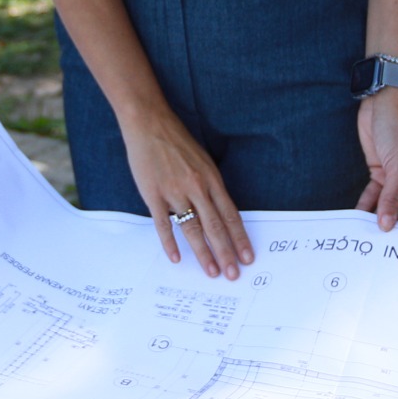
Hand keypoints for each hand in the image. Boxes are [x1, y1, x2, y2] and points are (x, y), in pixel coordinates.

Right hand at [122, 108, 250, 279]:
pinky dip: (170, 243)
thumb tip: (220, 214)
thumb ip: (211, 187)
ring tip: (212, 271)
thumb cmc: (177, 143)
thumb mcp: (203, 162)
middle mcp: (196, 187)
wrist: (149, 124)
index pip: (230, 215)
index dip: (240, 238)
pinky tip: (176, 258)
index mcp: (211, 179)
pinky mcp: (153, 195)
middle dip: (226, 253)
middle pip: (215, 226)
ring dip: (203, 253)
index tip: (247, 257)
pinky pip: (164, 224)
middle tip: (233, 274)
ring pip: (192, 228)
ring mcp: (174, 192)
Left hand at [355, 90, 397, 229]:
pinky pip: (375, 196)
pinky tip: (357, 219)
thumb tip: (387, 227)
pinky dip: (367, 206)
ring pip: (390, 207)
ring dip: (379, 219)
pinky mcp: (381, 173)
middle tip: (384, 249)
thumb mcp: (397, 167)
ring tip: (367, 238)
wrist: (382, 103)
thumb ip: (391, 198)